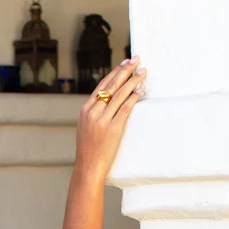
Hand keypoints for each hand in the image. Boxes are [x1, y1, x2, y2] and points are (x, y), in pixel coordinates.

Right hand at [74, 56, 146, 182]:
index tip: (125, 63)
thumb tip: (107, 101)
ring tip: (142, 73)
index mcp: (85, 110)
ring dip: (133, 81)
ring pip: (120, 95)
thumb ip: (94, 114)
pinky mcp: (113, 129)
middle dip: (126, 70)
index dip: (115, 72)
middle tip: (136, 60)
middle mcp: (93, 112)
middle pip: (112, 85)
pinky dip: (133, 98)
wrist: (88, 167)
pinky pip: (125, 109)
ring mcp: (102, 120)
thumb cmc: (89, 150)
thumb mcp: (86, 128)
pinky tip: (140, 90)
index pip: (102, 85)